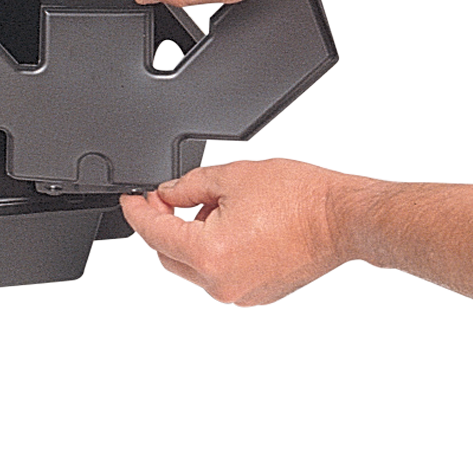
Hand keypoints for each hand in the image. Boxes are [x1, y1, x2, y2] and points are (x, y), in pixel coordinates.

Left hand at [120, 158, 365, 306]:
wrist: (341, 218)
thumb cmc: (299, 198)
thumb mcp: (232, 177)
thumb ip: (188, 186)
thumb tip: (166, 193)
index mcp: (209, 254)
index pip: (154, 234)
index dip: (137, 211)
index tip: (130, 199)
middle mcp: (221, 283)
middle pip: (168, 256)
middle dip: (163, 225)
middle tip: (168, 196)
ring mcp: (239, 294)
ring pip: (193, 267)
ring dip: (189, 238)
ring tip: (213, 205)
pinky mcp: (256, 295)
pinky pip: (218, 274)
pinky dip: (212, 251)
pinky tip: (228, 224)